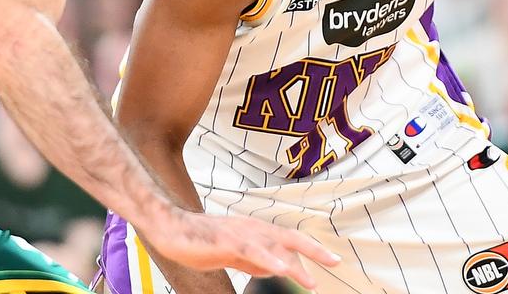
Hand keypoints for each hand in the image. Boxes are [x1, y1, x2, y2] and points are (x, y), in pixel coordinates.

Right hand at [145, 209, 339, 289]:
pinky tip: (280, 269)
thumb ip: (255, 260)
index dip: (311, 249)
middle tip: (336, 261)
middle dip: (314, 250)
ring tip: (312, 279)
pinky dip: (267, 259)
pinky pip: (251, 251)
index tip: (331, 260)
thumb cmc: (199, 241)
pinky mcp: (226, 241)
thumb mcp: (233, 254)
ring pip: (273, 244)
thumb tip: (277, 268)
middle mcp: (252, 228)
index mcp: (255, 231)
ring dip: (295, 262)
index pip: (288, 239)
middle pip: (289, 237)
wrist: (170, 229)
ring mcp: (239, 233)